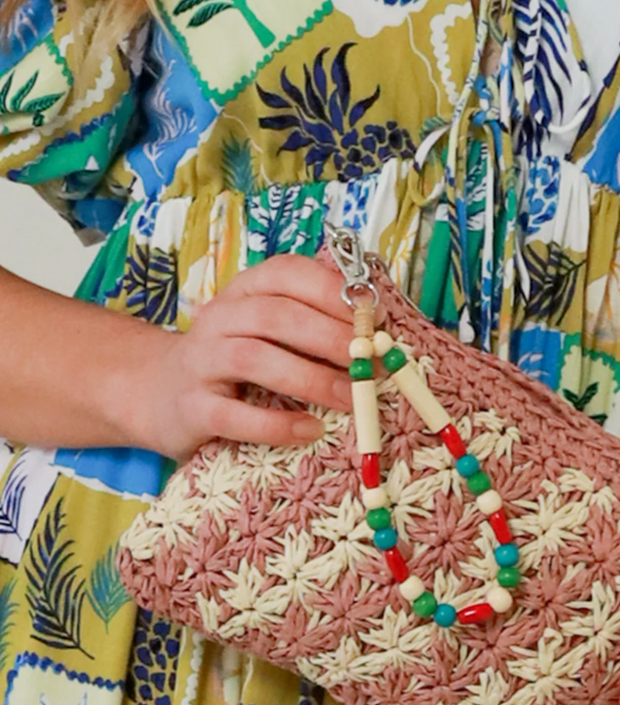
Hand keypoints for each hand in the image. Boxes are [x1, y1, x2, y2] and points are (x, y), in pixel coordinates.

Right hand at [129, 255, 354, 461]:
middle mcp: (220, 318)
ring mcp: (202, 362)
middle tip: (372, 362)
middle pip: (277, 315)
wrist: (156, 394)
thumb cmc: (231, 364)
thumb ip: (309, 325)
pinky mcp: (193, 409)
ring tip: (351, 397)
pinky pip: (236, 415)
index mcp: (244, 291)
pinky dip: (278, 424)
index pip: (289, 274)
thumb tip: (377, 337)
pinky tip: (311, 429)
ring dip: (311, 378)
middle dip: (331, 337)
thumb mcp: (265, 332)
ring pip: (255, 358)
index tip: (374, 317)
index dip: (334, 292)